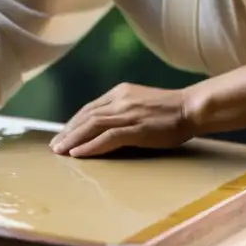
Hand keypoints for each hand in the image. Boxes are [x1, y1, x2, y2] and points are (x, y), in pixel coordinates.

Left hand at [49, 82, 195, 157]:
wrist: (191, 108)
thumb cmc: (170, 110)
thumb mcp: (141, 104)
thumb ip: (124, 111)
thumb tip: (106, 127)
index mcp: (120, 92)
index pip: (89, 108)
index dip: (73, 123)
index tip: (62, 135)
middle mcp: (120, 100)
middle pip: (86, 116)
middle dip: (68, 131)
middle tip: (54, 146)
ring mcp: (127, 113)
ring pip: (92, 125)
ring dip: (73, 139)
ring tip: (60, 152)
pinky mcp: (136, 128)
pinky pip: (107, 137)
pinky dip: (90, 146)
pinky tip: (78, 153)